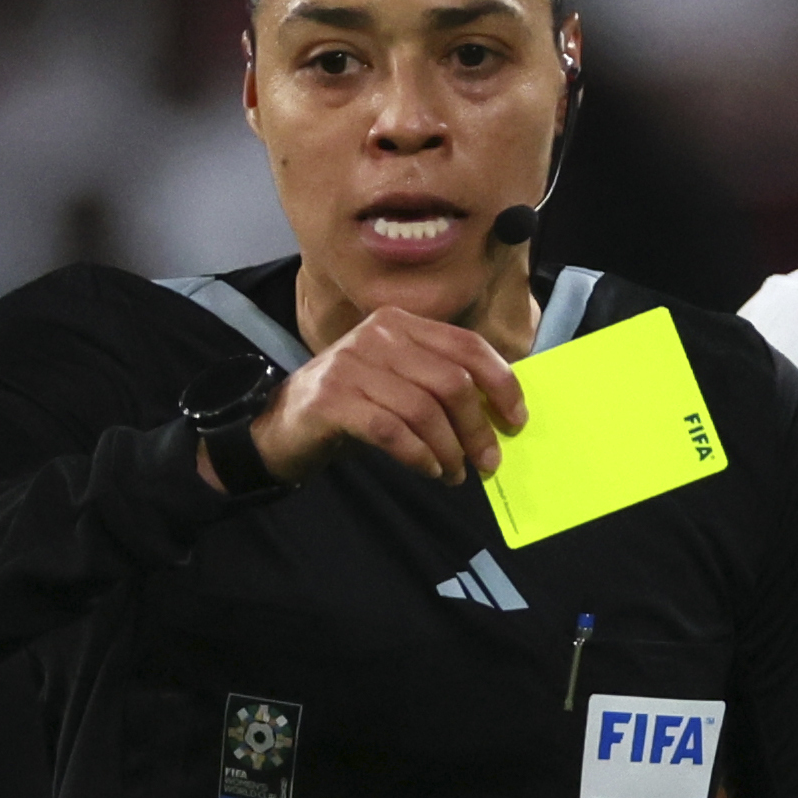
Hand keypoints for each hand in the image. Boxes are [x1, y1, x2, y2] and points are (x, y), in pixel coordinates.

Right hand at [241, 306, 526, 487]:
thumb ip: (440, 383)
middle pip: (451, 381)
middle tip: (487, 462)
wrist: (282, 424)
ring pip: (424, 409)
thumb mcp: (398, 381)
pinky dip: (419, 455)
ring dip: (450, 449)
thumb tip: (499, 413)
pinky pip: (392, 431)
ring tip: (455, 473)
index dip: (501, 383)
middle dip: (477, 427)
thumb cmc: (353, 405)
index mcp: (401, 324)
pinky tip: (430, 470)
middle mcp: (377, 335)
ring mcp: (351, 364)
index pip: (467, 345)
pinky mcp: (332, 399)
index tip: (515, 420)